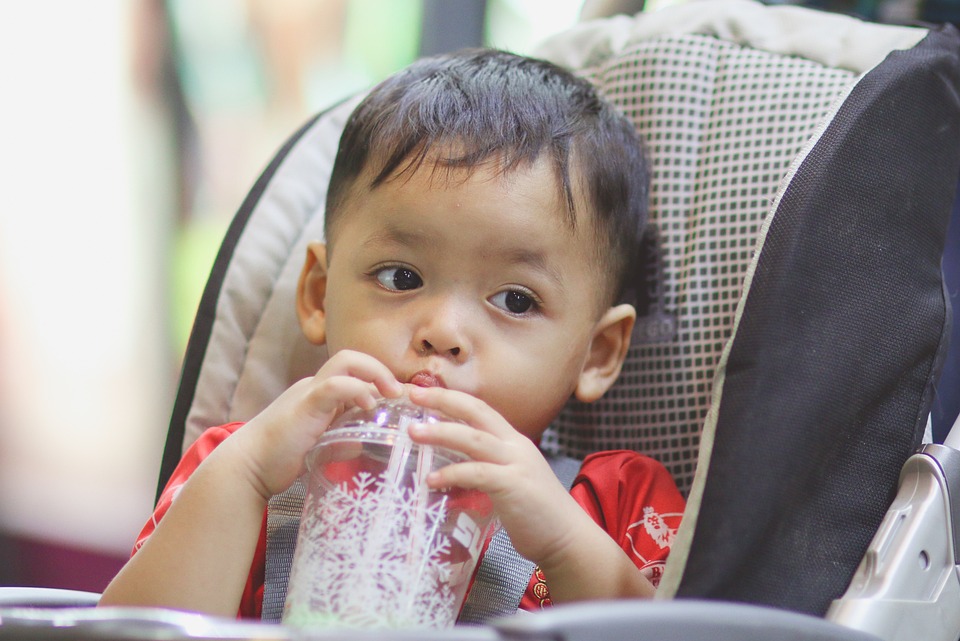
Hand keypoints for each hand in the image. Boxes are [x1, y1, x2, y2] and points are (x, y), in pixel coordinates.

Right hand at [232, 350, 403, 498]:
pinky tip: (368, 406)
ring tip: (391, 394)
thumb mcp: (319, 448)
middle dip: (381, 369)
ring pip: (346, 361)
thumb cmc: (280, 459)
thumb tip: (361, 443)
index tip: (400, 399)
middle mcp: (315, 386)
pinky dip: (356, 389)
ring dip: (375, 373)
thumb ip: (340, 441)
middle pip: (352, 358)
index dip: (379, 380)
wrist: (247, 467)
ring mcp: (309, 391)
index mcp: (319, 394)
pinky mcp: (305, 403)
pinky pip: (335, 384)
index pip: (354, 373)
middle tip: (399, 393)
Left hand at [405, 386, 584, 566]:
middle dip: (443, 400)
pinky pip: (478, 474)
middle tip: (413, 394)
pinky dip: (453, 473)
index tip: (423, 393)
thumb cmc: (536, 514)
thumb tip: (453, 469)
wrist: (568, 539)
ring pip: (474, 439)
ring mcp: (517, 465)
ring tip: (414, 432)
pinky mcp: (514, 487)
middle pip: (477, 412)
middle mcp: (516, 447)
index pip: (480, 410)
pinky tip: (431, 480)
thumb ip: (485, 469)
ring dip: (441, 432)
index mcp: (513, 442)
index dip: (451, 398)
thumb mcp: (509, 480)